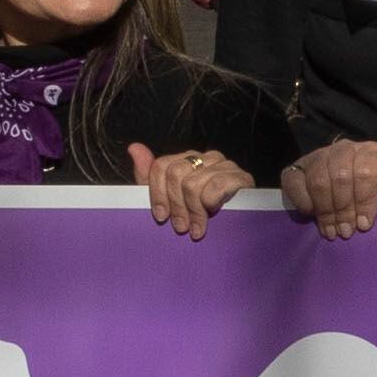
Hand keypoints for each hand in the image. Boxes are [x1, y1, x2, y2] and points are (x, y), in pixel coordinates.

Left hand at [132, 141, 253, 238]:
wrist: (239, 229)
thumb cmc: (201, 214)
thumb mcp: (169, 199)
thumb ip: (149, 176)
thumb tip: (134, 148)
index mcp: (187, 160)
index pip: (161, 166)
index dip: (157, 194)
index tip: (161, 217)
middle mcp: (205, 157)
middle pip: (175, 174)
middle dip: (176, 205)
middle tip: (181, 227)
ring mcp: (225, 165)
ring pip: (193, 183)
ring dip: (194, 211)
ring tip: (196, 229)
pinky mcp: (241, 177)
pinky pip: (217, 185)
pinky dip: (211, 202)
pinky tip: (214, 214)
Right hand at [287, 129, 376, 237]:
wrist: (353, 208)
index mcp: (370, 151)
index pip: (364, 171)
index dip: (364, 201)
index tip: (365, 223)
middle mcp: (343, 148)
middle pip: (340, 177)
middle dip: (344, 209)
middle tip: (346, 231)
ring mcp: (319, 156)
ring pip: (318, 180)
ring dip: (326, 210)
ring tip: (332, 230)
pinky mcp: (297, 168)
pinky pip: (293, 181)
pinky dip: (303, 201)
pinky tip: (312, 214)